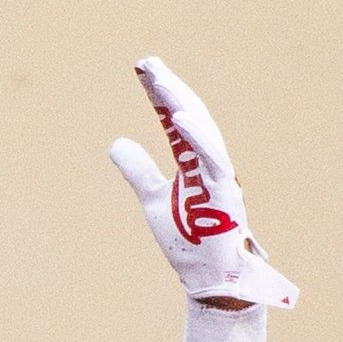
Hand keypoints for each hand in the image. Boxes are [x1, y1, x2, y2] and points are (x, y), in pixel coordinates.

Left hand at [110, 58, 295, 307]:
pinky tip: (177, 116)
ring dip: (181, 103)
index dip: (159, 94)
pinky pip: (212, 159)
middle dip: (169, 89)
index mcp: (192, 162)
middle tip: (146, 63)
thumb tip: (117, 141)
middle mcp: (208, 163)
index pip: (175, 120)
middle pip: (190, 116)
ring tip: (159, 80)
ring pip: (202, 131)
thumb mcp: (151, 199)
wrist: (208, 278)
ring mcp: (219, 177)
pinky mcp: (225, 195)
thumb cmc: (187, 241)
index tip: (142, 68)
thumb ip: (138, 169)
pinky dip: (196, 136)